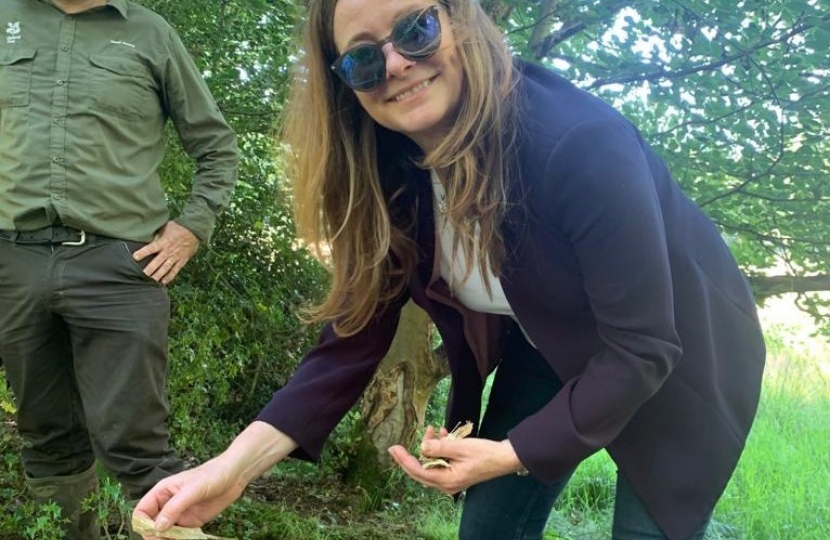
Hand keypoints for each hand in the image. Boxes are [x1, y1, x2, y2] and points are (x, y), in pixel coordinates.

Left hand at [133, 221, 199, 283]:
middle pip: (158, 262)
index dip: (143, 252)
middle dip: (150, 269)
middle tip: (142, 275)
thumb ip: (157, 234)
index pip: (151, 248)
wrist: (194, 231)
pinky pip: (175, 271)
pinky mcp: (182, 261)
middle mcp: (169, 251)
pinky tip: (163, 282)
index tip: (135, 257)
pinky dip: (169, 277)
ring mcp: (176, 257)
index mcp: (163, 242)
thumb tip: (146, 236)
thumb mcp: (165, 227)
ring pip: (166, 268)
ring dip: (158, 275)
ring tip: (151, 281)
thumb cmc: (177, 228)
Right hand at [133, 421, 297, 538]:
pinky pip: (179, 536)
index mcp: (162, 492)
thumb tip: (158, 527)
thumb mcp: (192, 489)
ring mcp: (179, 514)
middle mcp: (168, 504)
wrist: (234, 476)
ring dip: (166, 539)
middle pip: (151, 525)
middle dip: (153, 535)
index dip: (142, 523)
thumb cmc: (212, 475)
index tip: (151, 532)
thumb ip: (174, 507)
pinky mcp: (191, 522)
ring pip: (164, 533)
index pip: (142, 510)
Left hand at [387, 426, 524, 495]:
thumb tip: (421, 446)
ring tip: (433, 429)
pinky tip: (443, 435)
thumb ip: (438, 447)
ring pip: (431, 464)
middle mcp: (446, 484)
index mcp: (446, 481)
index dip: (403, 459)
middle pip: (421, 470)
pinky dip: (439, 449)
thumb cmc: (484, 453)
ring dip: (430, 447)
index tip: (393, 448)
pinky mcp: (457, 474)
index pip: (418, 471)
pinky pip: (441, 462)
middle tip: (400, 444)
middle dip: (413, 454)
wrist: (505, 458)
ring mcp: (451, 480)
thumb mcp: (459, 447)